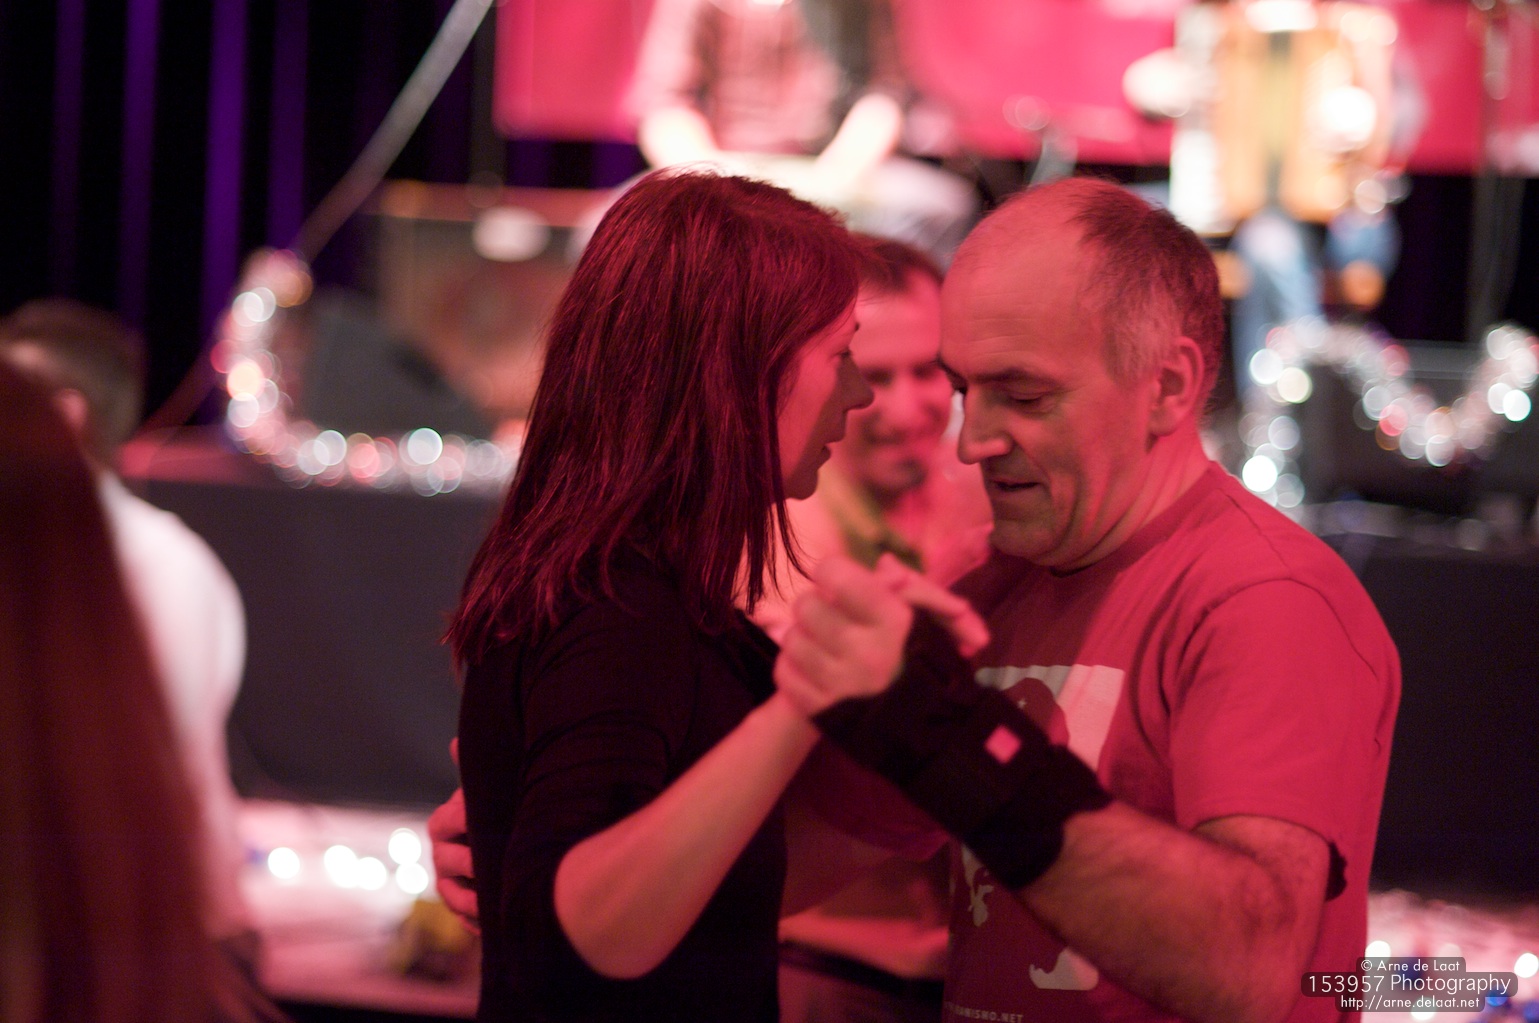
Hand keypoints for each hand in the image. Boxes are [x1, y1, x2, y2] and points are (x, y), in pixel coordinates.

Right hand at [428, 740, 479, 933]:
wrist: (507, 841)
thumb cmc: (498, 809)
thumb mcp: (489, 790)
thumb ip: (474, 771)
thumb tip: (455, 742)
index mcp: (446, 820)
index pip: (449, 820)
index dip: (466, 820)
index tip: (485, 820)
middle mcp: (440, 851)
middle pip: (446, 860)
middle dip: (468, 862)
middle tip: (491, 863)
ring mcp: (448, 880)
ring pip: (452, 894)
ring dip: (472, 899)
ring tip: (493, 900)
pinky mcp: (459, 906)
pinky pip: (464, 918)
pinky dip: (477, 922)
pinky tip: (493, 923)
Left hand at [775, 554, 987, 716]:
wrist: (915, 724)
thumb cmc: (918, 657)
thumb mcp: (925, 616)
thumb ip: (908, 585)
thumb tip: (885, 566)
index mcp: (893, 621)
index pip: (833, 573)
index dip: (833, 572)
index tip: (839, 582)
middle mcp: (865, 652)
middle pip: (805, 604)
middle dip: (817, 606)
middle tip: (833, 618)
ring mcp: (840, 684)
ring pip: (791, 638)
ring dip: (804, 637)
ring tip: (825, 644)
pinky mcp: (819, 709)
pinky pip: (784, 671)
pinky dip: (794, 666)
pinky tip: (815, 668)